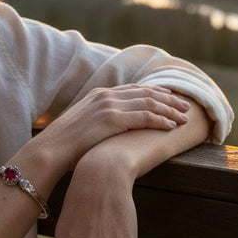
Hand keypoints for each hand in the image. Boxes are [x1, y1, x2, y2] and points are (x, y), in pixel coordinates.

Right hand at [31, 84, 188, 172]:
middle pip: (146, 92)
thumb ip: (97, 120)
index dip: (155, 91)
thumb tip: (108, 129)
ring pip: (150, 103)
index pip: (134, 88)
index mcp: (99, 94)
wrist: (51, 149)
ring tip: (184, 117)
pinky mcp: (113, 120)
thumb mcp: (82, 125)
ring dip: (170, 110)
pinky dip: (161, 121)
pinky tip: (172, 126)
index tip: (170, 96)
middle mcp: (106, 96)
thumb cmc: (65, 145)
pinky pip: (145, 117)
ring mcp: (109, 106)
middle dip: (169, 99)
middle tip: (186, 106)